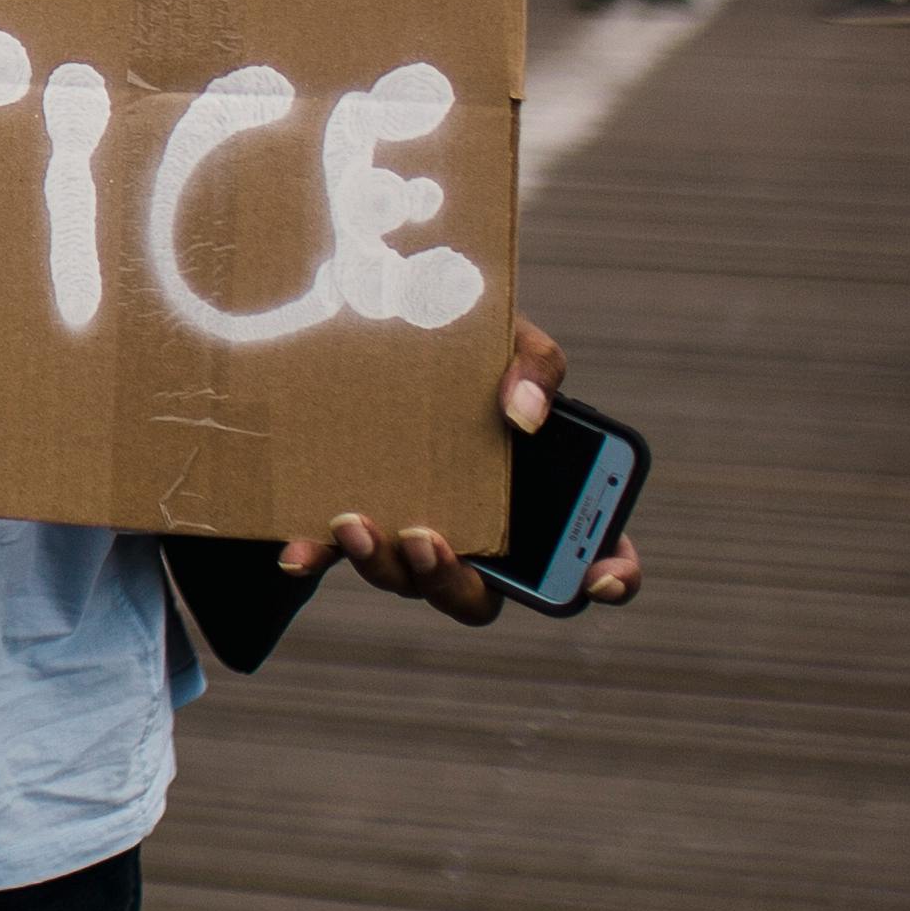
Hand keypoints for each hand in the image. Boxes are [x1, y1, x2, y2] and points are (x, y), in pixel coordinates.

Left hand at [281, 314, 634, 625]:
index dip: (612, 575)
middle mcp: (480, 532)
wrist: (382, 315)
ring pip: (409, 582)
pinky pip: (336, 556)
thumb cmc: (466, 344)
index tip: (601, 577)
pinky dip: (318, 558)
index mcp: (537, 498)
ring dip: (383, 567)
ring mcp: (416, 532)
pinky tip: (297, 554)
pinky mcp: (355, 520)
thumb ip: (533, 365)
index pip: (595, 555)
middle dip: (454, 582)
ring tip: (355, 521)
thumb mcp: (508, 340)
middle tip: (427, 540)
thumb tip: (524, 413)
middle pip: (481, 595)